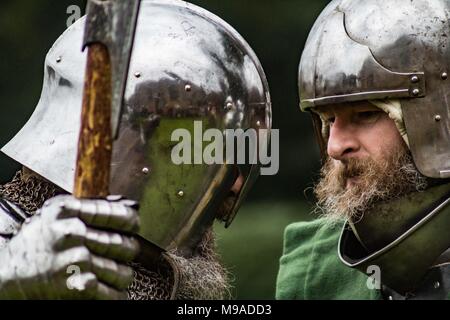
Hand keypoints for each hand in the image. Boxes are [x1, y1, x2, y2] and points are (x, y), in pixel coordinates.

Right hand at [0, 195, 139, 299]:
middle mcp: (72, 233)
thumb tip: (125, 204)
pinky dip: (116, 294)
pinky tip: (113, 291)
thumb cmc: (33, 245)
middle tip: (126, 252)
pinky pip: (111, 292)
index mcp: (67, 211)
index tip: (135, 225)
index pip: (115, 213)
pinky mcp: (75, 285)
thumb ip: (86, 209)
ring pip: (121, 271)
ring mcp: (75, 260)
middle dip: (129, 251)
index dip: (131, 221)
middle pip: (123, 244)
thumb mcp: (53, 216)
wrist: (6, 276)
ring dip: (123, 276)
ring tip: (118, 274)